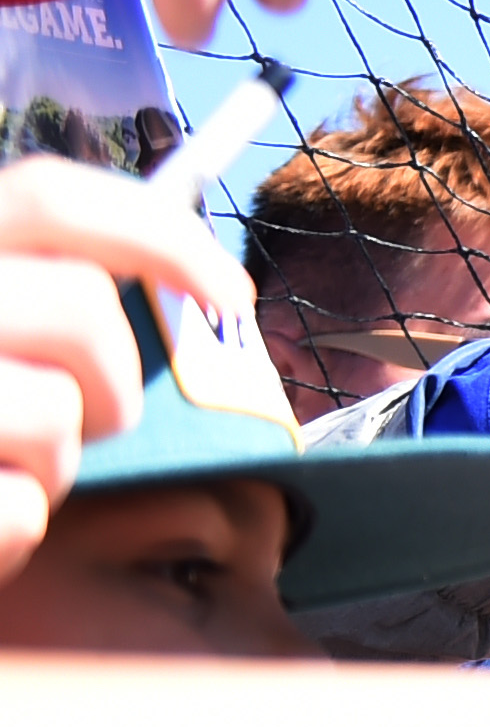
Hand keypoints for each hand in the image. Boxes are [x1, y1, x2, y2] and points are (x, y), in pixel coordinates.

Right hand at [0, 157, 245, 578]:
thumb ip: (36, 280)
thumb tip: (184, 269)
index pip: (50, 197)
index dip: (161, 234)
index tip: (230, 292)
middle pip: (81, 311)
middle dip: (111, 379)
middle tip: (86, 417)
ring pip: (55, 415)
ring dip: (54, 462)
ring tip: (2, 465)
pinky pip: (19, 509)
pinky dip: (13, 529)